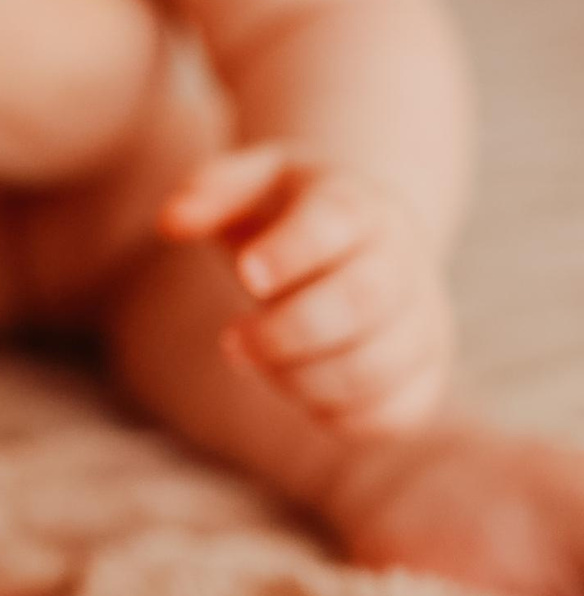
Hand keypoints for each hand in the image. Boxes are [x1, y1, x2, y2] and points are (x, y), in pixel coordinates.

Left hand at [162, 144, 454, 434]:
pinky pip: (393, 413)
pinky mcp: (425, 375)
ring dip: (303, 378)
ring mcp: (423, 322)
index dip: (291, 251)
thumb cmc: (289, 210)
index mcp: (358, 204)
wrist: (364, 237)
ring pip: (377, 365)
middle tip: (233, 340)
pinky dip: (336, 414)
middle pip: (363, 299)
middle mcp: (404, 262)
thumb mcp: (251, 181)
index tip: (245, 275)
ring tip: (256, 362)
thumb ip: (209, 192)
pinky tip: (294, 386)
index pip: (336, 221)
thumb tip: (169, 222)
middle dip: (287, 329)